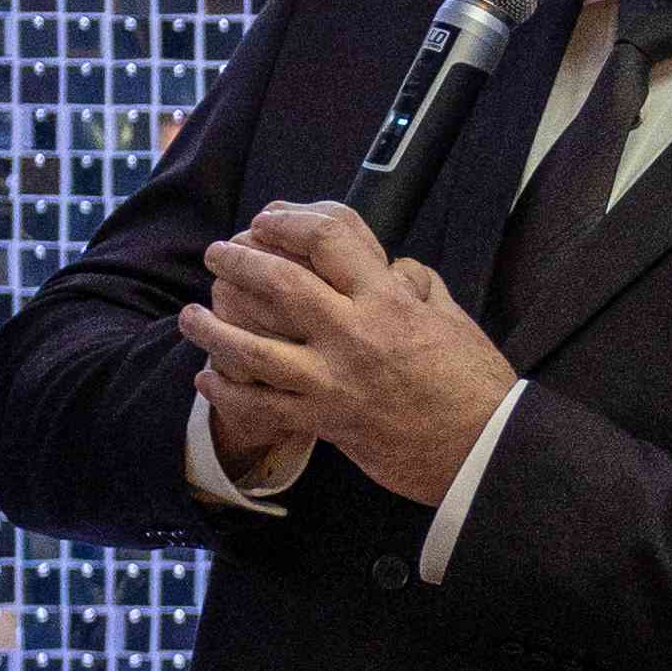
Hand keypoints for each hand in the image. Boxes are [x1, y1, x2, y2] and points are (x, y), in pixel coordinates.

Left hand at [183, 199, 516, 510]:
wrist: (482, 450)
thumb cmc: (473, 382)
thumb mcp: (450, 315)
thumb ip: (413, 284)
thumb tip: (389, 268)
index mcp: (388, 299)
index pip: (328, 238)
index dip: (289, 221)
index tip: (268, 220)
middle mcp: (354, 334)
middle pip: (277, 283)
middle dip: (237, 261)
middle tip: (217, 253)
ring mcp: (334, 381)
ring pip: (253, 349)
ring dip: (211, 329)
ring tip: (189, 316)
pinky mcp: (326, 422)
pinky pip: (262, 406)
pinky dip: (227, 392)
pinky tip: (208, 379)